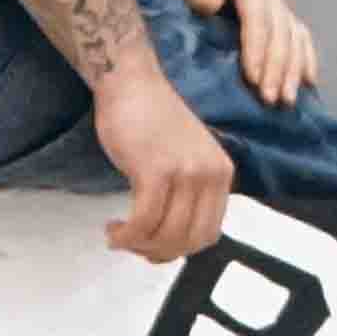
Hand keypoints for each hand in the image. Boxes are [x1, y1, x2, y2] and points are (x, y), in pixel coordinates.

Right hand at [96, 69, 232, 262]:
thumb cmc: (152, 119)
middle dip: (158, 252)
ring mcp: (185, 173)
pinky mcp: (156, 171)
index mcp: (222, 174)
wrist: (131, 82)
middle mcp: (210, 175)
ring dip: (138, 245)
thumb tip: (170, 241)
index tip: (154, 246)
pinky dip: (127, 235)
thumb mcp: (186, 158)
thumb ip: (188, 194)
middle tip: (132, 244)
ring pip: (166, 235)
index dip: (180, 250)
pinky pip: (144, 222)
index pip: (209, 234)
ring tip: (118, 236)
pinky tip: (114, 229)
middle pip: (188, 240)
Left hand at [124, 0, 316, 104]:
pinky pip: (297, 38)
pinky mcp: (274, 17)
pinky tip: (307, 84)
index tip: (253, 77)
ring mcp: (273, 2)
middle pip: (279, 29)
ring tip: (286, 101)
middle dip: (276, 66)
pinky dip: (303, 60)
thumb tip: (215, 4)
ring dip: (293, 70)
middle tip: (268, 99)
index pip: (257, 13)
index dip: (257, 46)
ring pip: (294, 36)